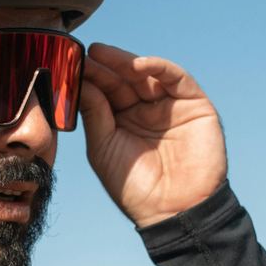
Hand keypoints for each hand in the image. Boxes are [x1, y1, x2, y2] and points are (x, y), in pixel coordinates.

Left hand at [76, 41, 227, 227]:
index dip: (90, 77)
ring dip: (125, 62)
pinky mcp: (194, 104)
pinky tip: (137, 64)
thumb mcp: (103, 147)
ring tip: (102, 55)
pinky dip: (158, 67)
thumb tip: (80, 81)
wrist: (173, 211)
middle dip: (104, 66)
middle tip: (85, 53)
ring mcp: (170, 105)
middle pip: (123, 79)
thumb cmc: (134, 187)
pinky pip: (176, 78)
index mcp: (122, 121)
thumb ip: (94, 113)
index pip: (105, 91)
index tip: (70, 63)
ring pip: (147, 74)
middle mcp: (145, 110)